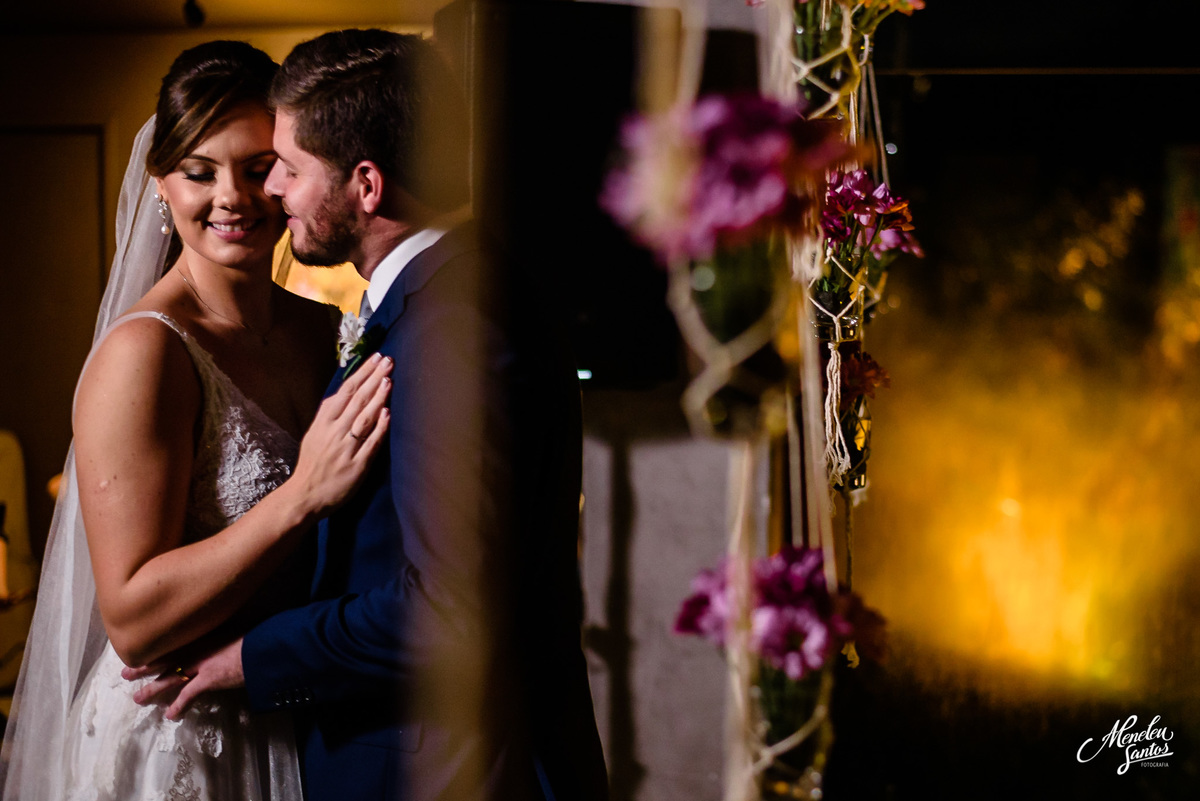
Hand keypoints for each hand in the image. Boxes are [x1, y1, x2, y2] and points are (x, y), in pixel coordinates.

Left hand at [123, 637, 244, 719]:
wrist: (263, 645)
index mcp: (201, 636)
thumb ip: (223, 631)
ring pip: (170, 678)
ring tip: (138, 698)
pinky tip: (171, 716)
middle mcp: (196, 649)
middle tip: (125, 674)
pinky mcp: (208, 679)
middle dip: (144, 667)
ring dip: (153, 689)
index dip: (157, 648)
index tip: (140, 650)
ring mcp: (200, 665)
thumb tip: (221, 633)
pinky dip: (179, 706)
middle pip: (164, 659)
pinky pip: (188, 695)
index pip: (173, 643)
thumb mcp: (235, 627)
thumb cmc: (253, 633)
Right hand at [292, 352, 391, 516]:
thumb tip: (349, 392)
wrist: (305, 496)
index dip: (362, 373)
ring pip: (363, 418)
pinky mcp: (357, 466)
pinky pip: (370, 444)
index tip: (376, 357)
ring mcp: (346, 448)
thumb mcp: (316, 434)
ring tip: (389, 380)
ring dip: (377, 398)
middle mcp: (334, 432)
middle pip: (356, 400)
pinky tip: (388, 413)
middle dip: (373, 378)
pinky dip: (379, 428)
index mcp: (324, 422)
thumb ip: (331, 414)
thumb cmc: (313, 464)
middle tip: (388, 361)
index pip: (345, 391)